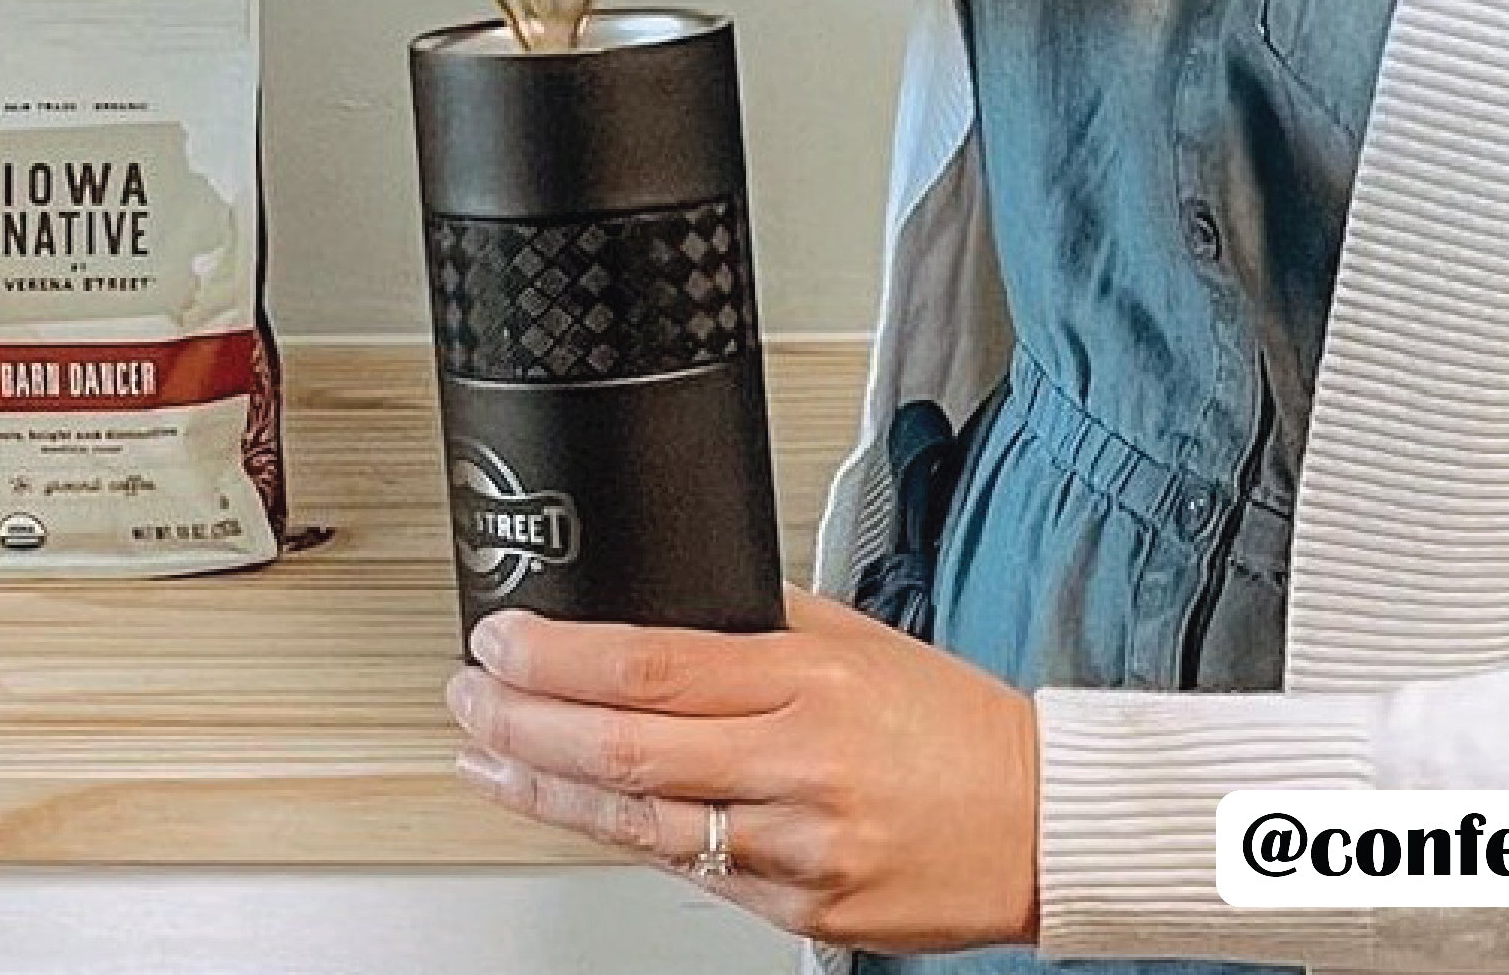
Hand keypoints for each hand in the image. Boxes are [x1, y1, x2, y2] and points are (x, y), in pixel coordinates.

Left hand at [444, 588, 1040, 952]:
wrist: (1039, 821)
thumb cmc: (957, 726)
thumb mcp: (863, 640)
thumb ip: (768, 622)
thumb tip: (677, 598)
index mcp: (810, 679)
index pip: (653, 663)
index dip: (560, 655)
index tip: (505, 637)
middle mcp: (796, 763)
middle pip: (623, 748)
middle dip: (524, 719)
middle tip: (469, 693)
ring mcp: (793, 847)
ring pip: (637, 824)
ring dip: (545, 787)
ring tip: (488, 755)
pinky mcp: (798, 911)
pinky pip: (689, 873)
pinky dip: (619, 840)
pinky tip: (575, 812)